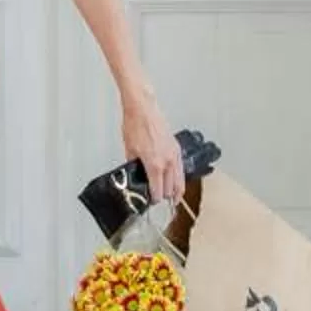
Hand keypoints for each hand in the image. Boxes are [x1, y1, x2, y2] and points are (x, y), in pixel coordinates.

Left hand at [119, 88, 182, 206]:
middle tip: (160, 201)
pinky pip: (181, 168)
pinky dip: (180, 177)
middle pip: (171, 188)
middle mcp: (167, 161)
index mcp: (154, 165)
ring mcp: (174, 154)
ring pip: (180, 180)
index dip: (154, 199)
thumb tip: (135, 176)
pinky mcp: (176, 148)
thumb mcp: (129, 150)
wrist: (143, 108)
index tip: (151, 202)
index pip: (158, 191)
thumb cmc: (135, 125)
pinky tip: (177, 180)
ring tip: (175, 198)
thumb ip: (134, 167)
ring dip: (177, 190)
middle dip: (166, 197)